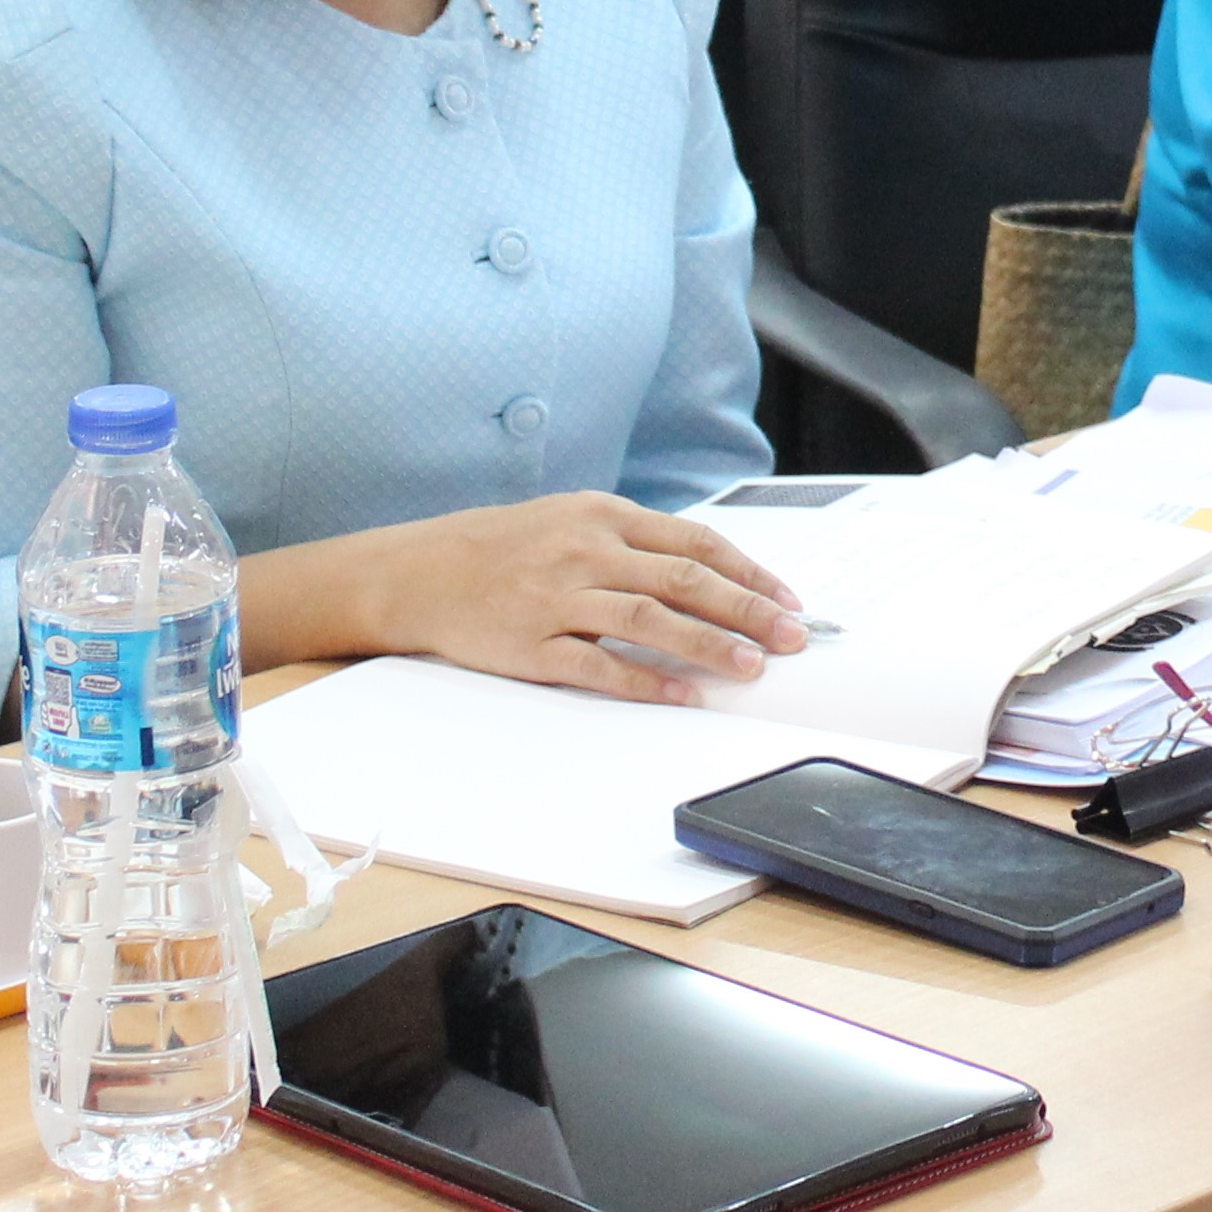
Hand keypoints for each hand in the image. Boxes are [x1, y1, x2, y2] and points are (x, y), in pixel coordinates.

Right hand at [335, 493, 810, 703]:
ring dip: (708, 646)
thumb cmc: (506, 547)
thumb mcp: (572, 520)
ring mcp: (557, 598)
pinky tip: (680, 695)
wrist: (420, 571)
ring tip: (750, 668)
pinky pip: (598, 666)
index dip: (750, 573)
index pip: (695, 543)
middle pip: (684, 581)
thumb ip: (634, 541)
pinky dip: (644, 682)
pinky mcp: (531, 644)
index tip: (788, 601)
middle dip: (747, 611)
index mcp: (604, 516)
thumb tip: (710, 573)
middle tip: (791, 639)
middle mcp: (586, 551)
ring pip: (649, 621)